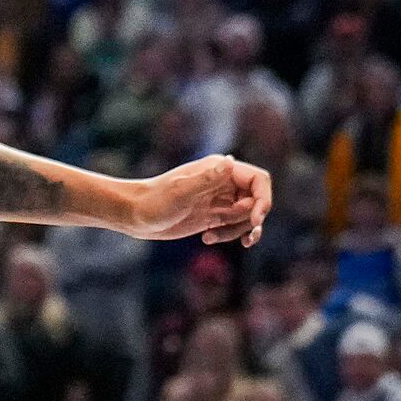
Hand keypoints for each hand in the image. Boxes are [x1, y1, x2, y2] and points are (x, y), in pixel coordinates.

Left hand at [129, 155, 272, 246]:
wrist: (136, 215)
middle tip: (243, 238)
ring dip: (240, 230)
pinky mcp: (213, 215)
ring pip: (247, 214)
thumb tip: (230, 161)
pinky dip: (229, 234)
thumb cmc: (155, 202)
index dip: (263, 200)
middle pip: (256, 199)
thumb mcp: (181, 192)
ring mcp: (219, 199)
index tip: (254, 221)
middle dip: (253, 220)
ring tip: (212, 237)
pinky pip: (235, 225)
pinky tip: (207, 239)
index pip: (258, 179)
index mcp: (218, 169)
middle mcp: (222, 181)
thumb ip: (206, 179)